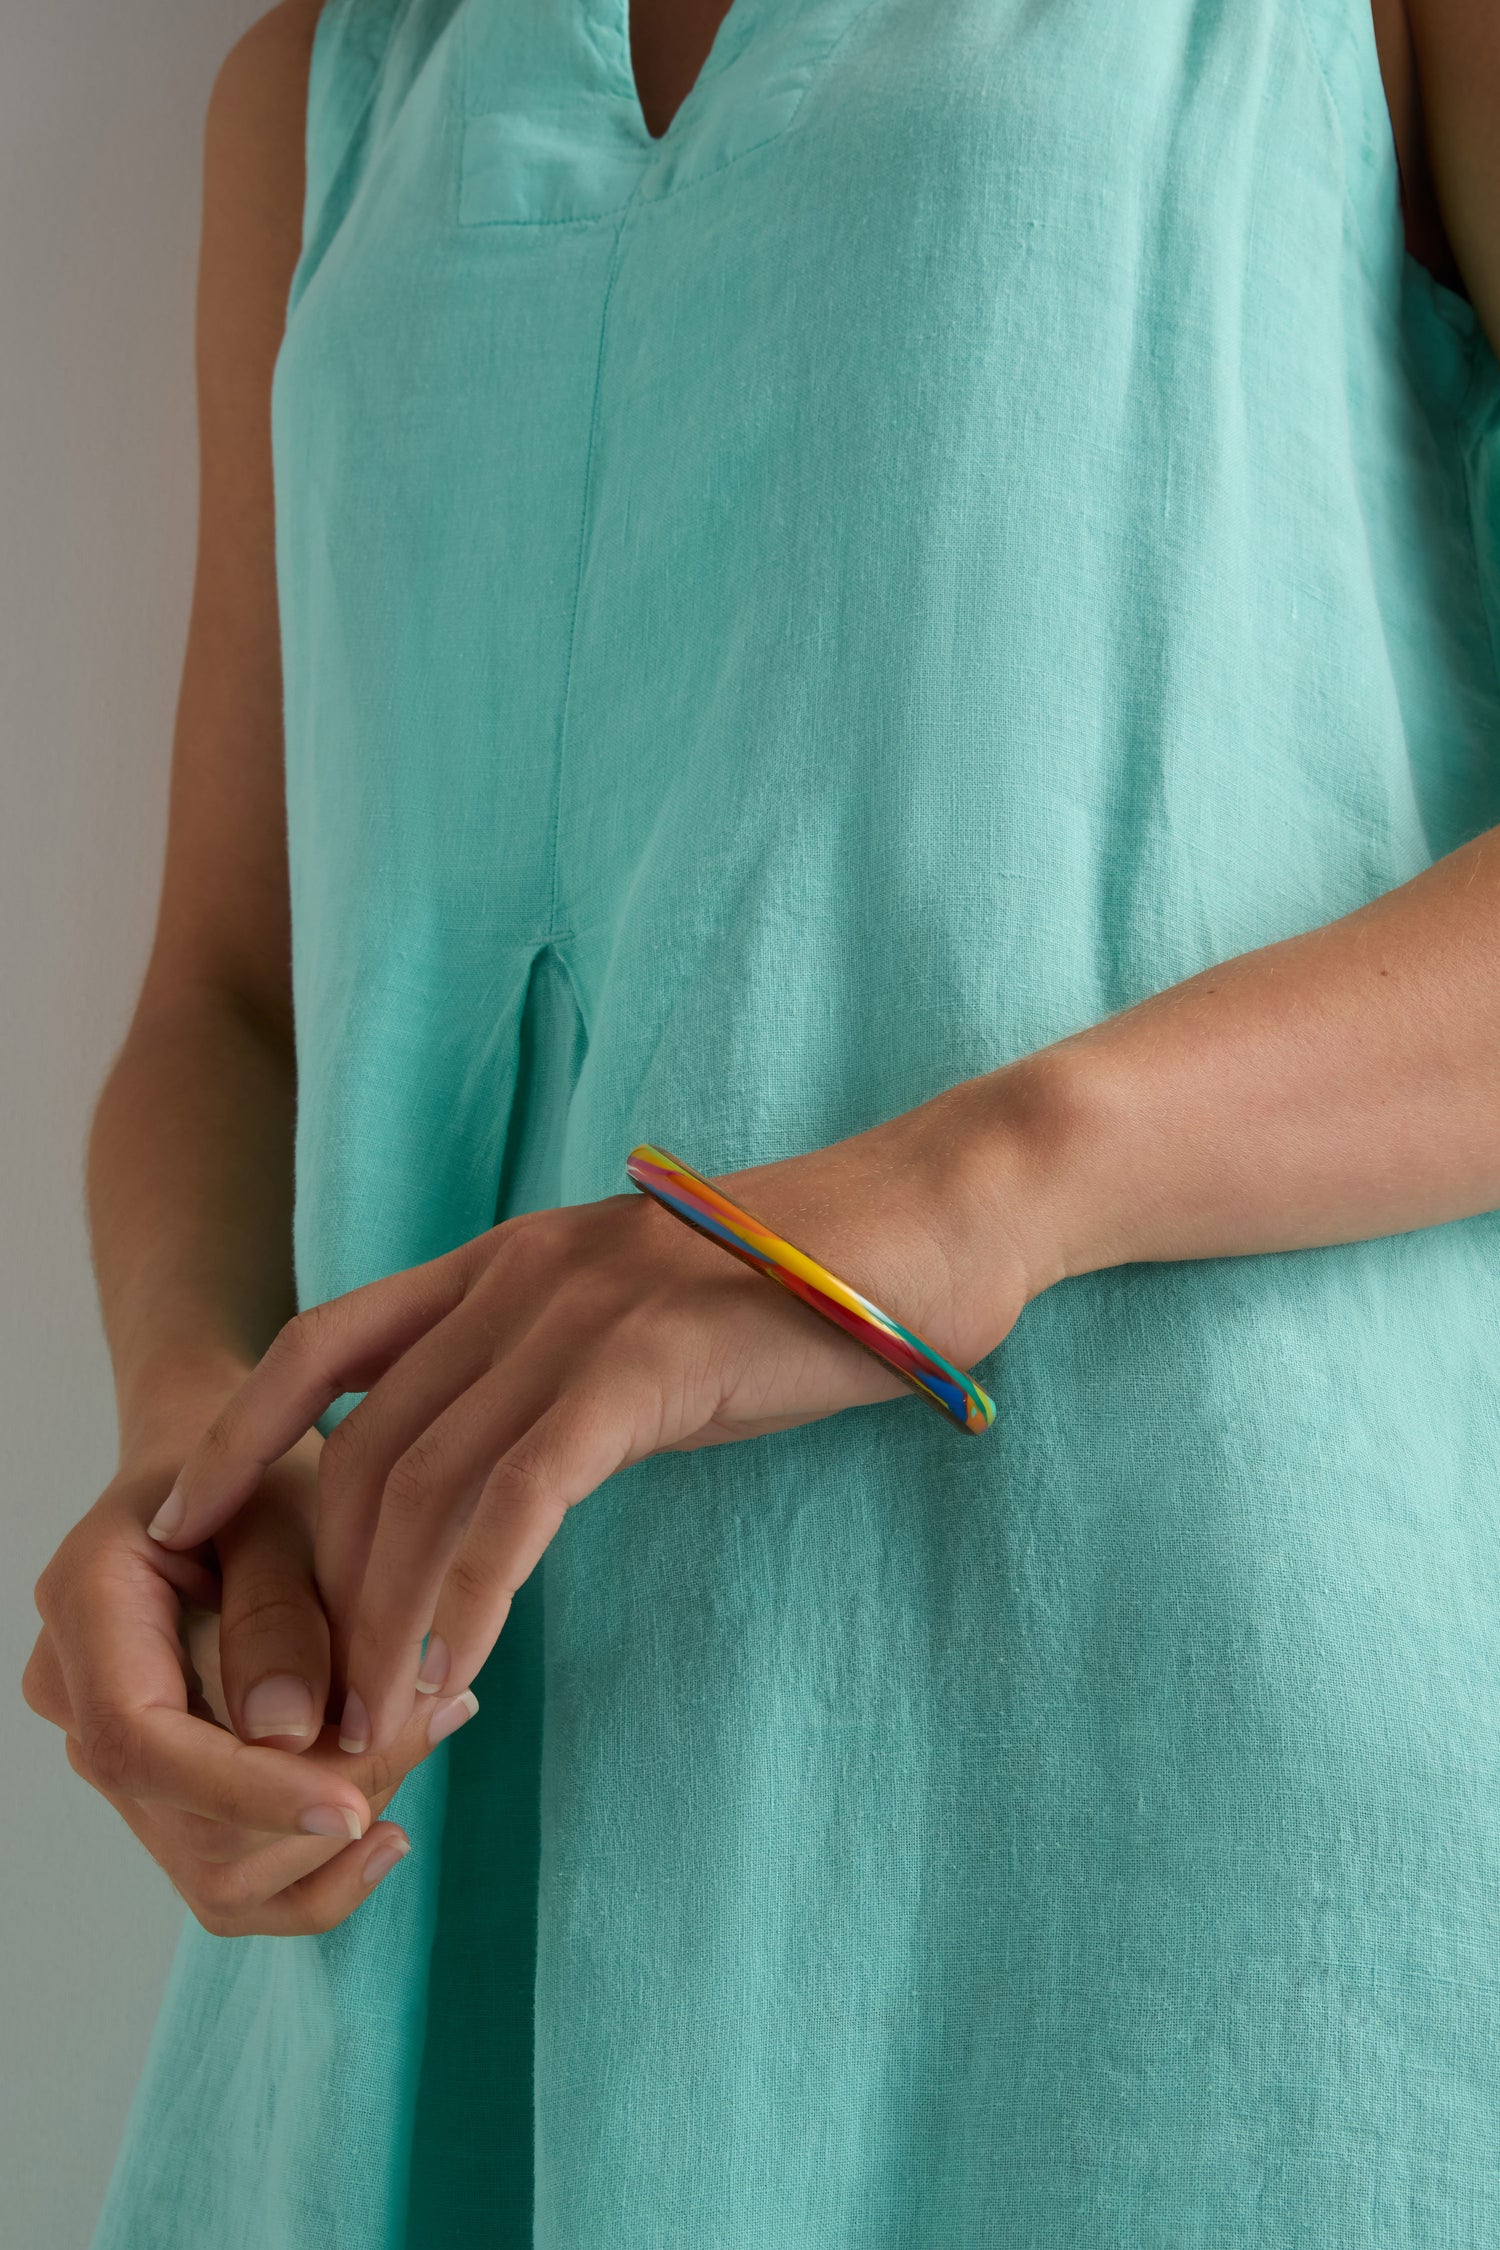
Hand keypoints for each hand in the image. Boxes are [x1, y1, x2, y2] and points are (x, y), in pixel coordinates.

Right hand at [23, 1432, 476, 1934]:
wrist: (232, 1470)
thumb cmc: (265, 1471)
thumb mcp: (289, 1507)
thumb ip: (281, 1610)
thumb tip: (290, 1733)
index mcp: (88, 1603)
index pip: (140, 1741)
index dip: (247, 1791)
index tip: (357, 1808)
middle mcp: (74, 1692)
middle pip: (185, 1821)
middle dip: (320, 1801)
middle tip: (441, 1714)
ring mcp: (110, 1752)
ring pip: (214, 1868)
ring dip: (330, 1836)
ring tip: (429, 1730)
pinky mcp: (159, 1790)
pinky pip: (224, 1875)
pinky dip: (311, 1873)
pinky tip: (386, 1829)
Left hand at [147, 1094, 1044, 1756]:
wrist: (939, 1222)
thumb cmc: (812, 1289)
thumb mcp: (656, 1322)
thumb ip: (568, 1376)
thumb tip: (511, 1478)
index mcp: (509, 1258)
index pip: (324, 1343)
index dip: (245, 1435)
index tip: (191, 1523)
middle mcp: (521, 1272)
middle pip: (368, 1445)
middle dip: (324, 1585)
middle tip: (316, 1701)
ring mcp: (579, 1308)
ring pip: (429, 1484)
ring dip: (385, 1621)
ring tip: (374, 1729)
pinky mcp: (642, 1361)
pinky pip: (518, 1504)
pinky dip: (468, 1601)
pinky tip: (453, 1678)